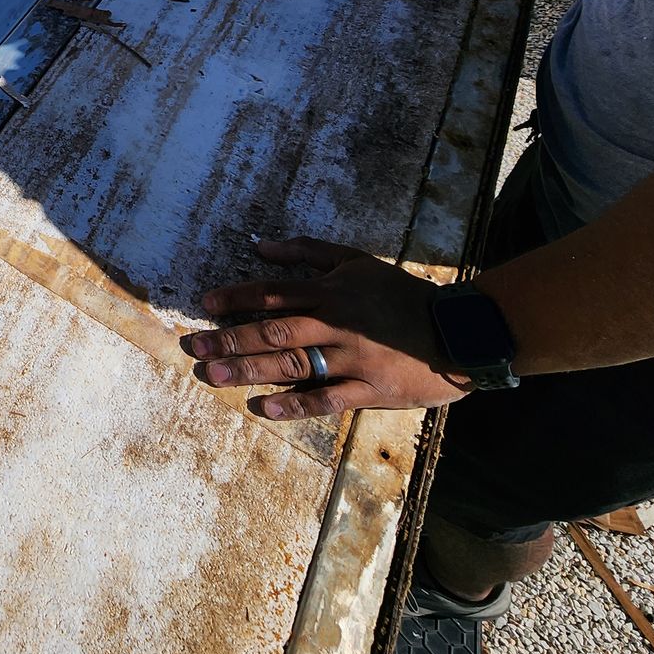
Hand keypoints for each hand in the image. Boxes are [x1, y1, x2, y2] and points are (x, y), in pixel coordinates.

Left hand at [179, 237, 467, 419]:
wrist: (460, 331)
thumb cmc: (401, 294)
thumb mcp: (356, 261)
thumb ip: (308, 252)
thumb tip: (259, 245)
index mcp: (332, 292)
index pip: (274, 292)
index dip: (238, 298)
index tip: (207, 306)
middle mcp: (336, 324)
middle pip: (274, 331)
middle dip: (230, 339)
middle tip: (193, 347)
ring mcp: (352, 359)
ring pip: (292, 365)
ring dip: (249, 370)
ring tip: (213, 375)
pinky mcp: (369, 389)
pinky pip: (325, 399)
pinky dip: (294, 404)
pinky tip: (264, 407)